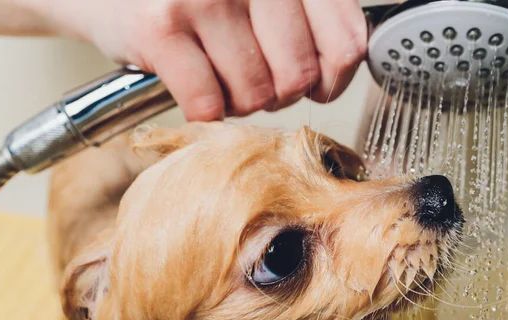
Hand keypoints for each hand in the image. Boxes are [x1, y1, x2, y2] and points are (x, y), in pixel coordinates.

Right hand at [34, 0, 366, 119]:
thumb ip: (306, 22)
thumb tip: (334, 76)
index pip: (346, 40)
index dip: (334, 78)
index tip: (317, 84)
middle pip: (298, 77)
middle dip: (276, 92)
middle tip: (250, 75)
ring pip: (254, 95)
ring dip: (236, 100)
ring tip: (215, 72)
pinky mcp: (161, 26)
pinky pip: (209, 106)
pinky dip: (204, 110)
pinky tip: (192, 84)